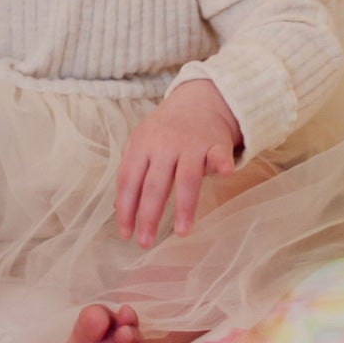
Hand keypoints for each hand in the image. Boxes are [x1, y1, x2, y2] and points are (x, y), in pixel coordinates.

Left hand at [115, 79, 241, 247]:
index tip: (125, 234)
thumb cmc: (166, 129)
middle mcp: (164, 144)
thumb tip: (117, 208)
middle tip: (145, 242)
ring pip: (186, 178)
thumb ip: (131, 173)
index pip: (128, 180)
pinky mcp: (215, 142)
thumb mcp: (141, 143)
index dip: (125, 208)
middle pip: (155, 184)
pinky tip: (226, 175)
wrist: (199, 99)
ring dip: (184, 206)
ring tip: (181, 232)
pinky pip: (219, 154)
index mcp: (141, 144)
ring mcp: (191, 143)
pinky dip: (222, 163)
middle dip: (149, 215)